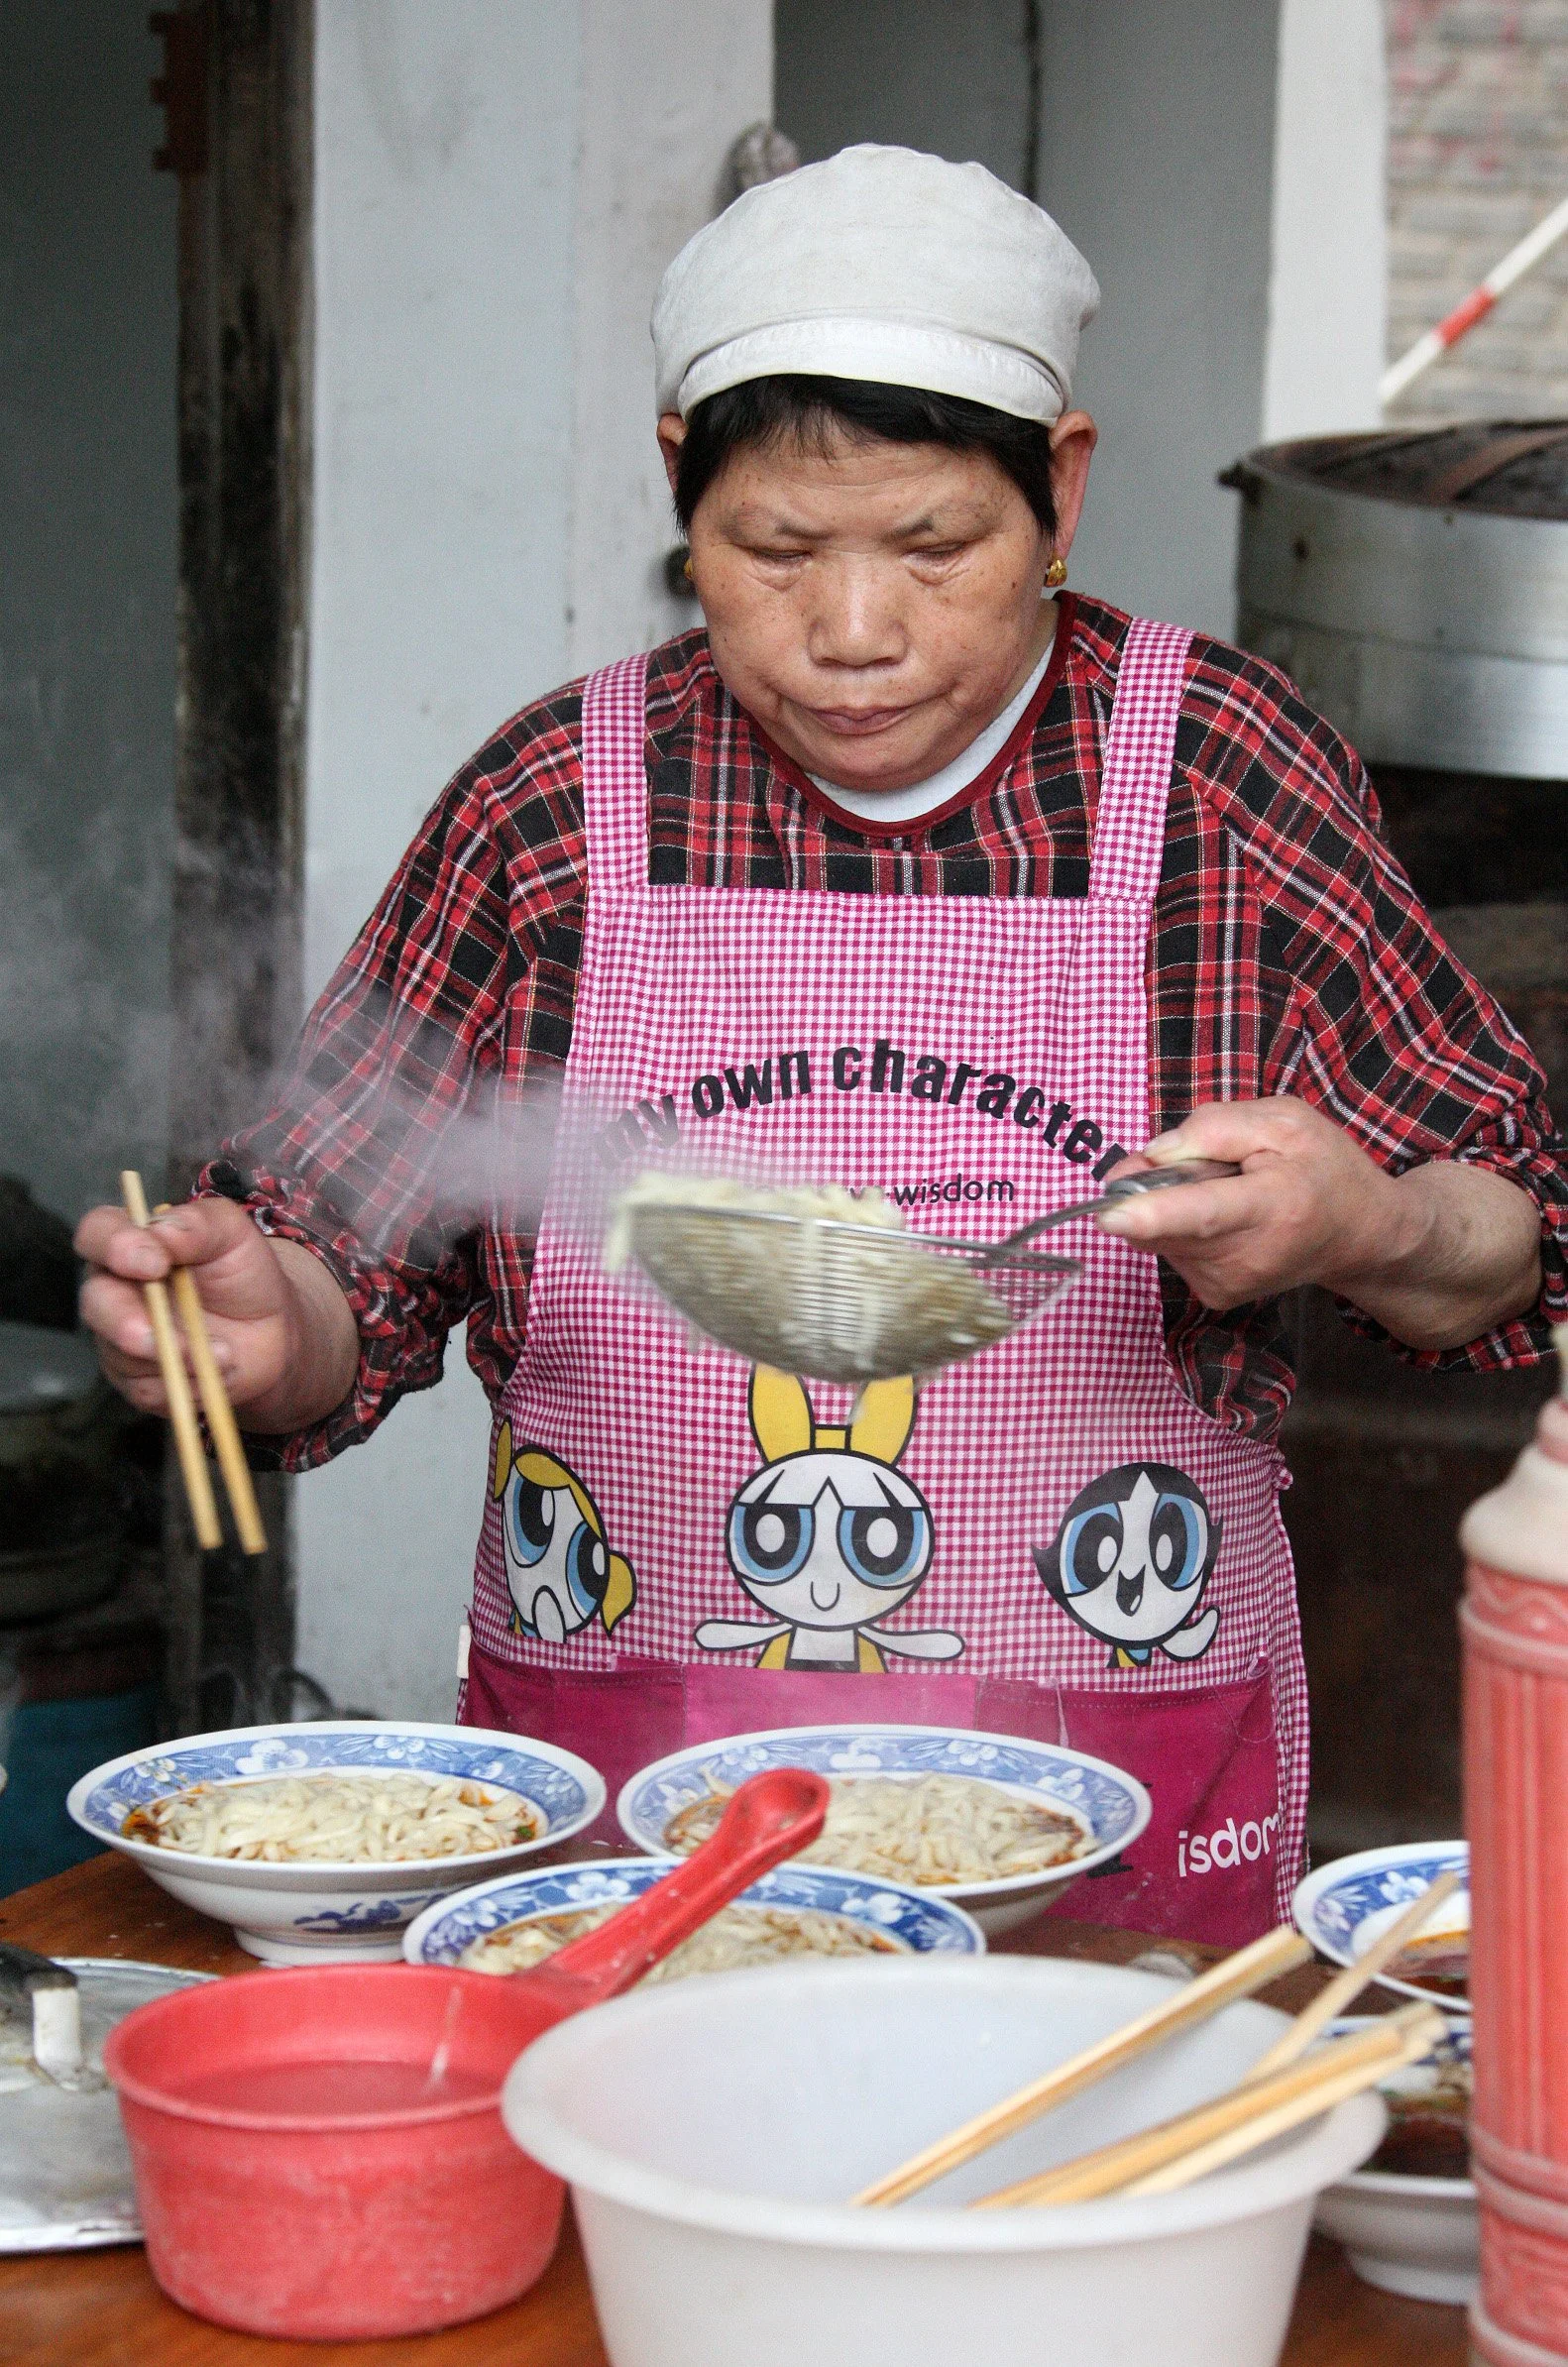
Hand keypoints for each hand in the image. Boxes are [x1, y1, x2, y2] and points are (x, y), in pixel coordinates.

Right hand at [75, 1198, 359, 1430]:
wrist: (272, 1332)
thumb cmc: (243, 1274)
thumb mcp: (234, 1235)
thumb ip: (200, 1224)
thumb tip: (162, 1229)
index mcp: (130, 1243)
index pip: (97, 1233)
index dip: (114, 1246)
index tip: (155, 1263)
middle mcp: (114, 1289)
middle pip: (96, 1301)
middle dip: (128, 1322)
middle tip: (164, 1337)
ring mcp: (120, 1338)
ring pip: (123, 1355)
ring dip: (180, 1358)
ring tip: (226, 1353)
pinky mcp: (137, 1380)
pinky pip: (150, 1390)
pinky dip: (191, 1383)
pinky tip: (220, 1370)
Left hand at [1097, 1097, 1540, 1348]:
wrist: (1360, 1236)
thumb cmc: (1325, 1171)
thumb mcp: (1285, 1121)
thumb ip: (1215, 1127)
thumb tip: (1155, 1154)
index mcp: (1271, 1206)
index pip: (1203, 1214)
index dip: (1152, 1213)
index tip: (1110, 1215)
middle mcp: (1243, 1256)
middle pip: (1161, 1218)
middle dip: (1159, 1179)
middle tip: (1208, 1161)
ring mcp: (1225, 1284)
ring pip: (1156, 1230)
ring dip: (1174, 1200)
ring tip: (1229, 1191)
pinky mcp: (1214, 1296)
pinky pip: (1167, 1245)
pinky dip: (1181, 1223)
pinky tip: (1224, 1215)